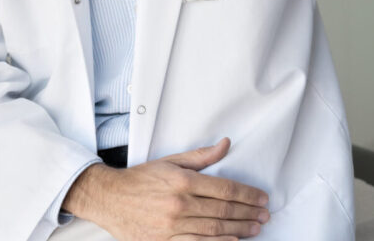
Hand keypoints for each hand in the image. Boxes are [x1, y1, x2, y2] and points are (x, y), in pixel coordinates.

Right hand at [63, 137, 269, 239]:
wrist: (109, 198)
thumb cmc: (140, 179)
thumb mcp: (170, 161)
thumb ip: (201, 156)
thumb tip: (226, 144)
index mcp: (183, 182)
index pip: (225, 189)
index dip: (247, 194)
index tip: (261, 198)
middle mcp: (179, 204)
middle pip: (223, 211)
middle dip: (248, 213)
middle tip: (264, 215)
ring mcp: (172, 226)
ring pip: (214, 230)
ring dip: (239, 230)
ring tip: (255, 228)